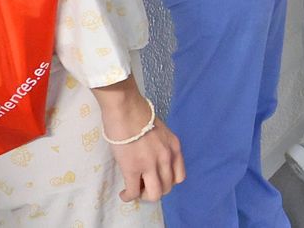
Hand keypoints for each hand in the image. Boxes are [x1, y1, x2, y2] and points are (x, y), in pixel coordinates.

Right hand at [92, 79, 184, 202]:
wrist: (125, 107)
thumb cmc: (138, 112)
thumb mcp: (160, 130)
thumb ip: (161, 145)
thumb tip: (152, 156)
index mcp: (174, 147)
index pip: (179, 176)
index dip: (168, 182)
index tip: (157, 179)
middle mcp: (166, 157)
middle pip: (167, 187)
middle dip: (155, 189)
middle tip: (143, 185)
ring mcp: (150, 164)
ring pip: (155, 195)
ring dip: (144, 195)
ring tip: (135, 190)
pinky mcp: (132, 168)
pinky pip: (133, 192)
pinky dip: (128, 196)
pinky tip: (124, 194)